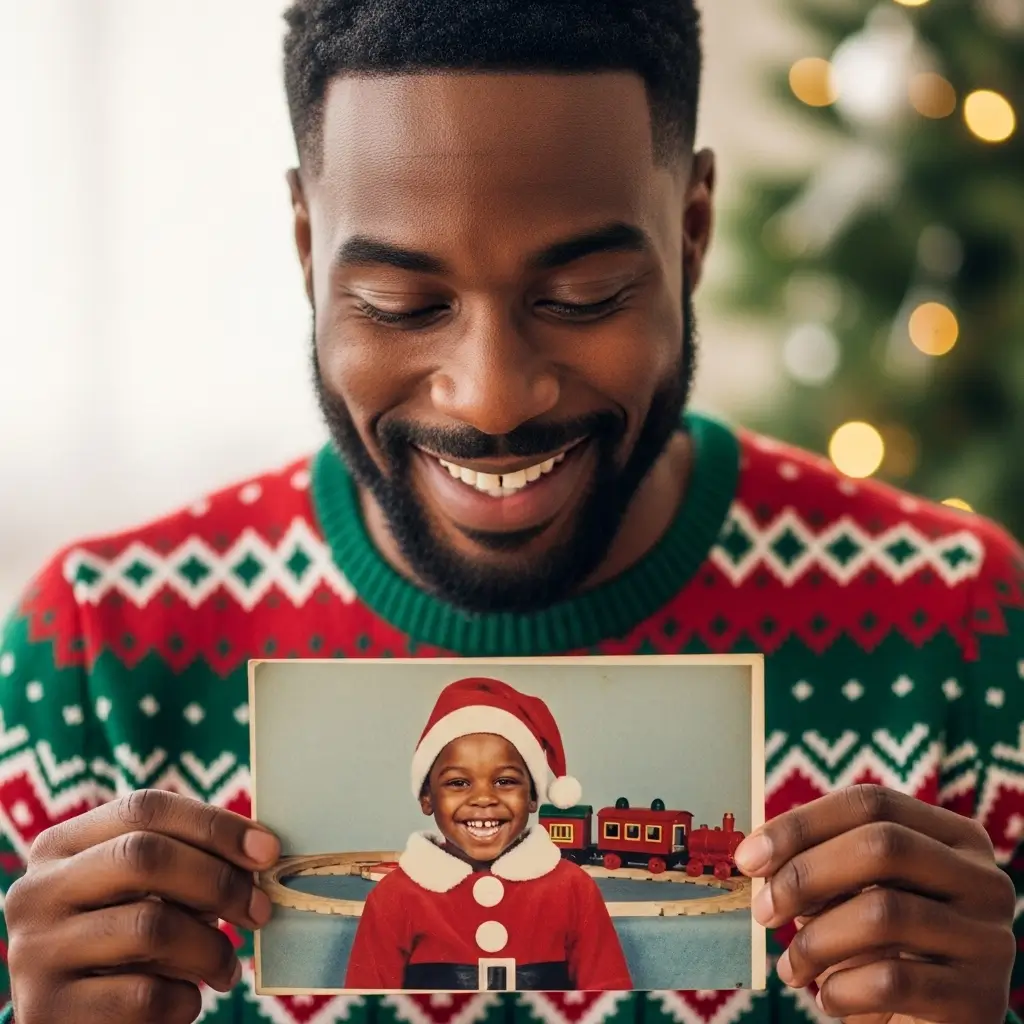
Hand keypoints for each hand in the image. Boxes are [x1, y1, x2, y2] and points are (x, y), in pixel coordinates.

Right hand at [4, 789, 280, 1022]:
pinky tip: (185, 1000)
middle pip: (143, 856)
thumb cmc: (121, 945)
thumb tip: (260, 849)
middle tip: (260, 910)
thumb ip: (183, 862)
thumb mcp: (139, 893)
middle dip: (219, 881)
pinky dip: (183, 999)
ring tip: (225, 967)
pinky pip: (144, 996)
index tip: (268, 850)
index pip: (144, 807)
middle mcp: (36, 891)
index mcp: (60, 846)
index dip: (215, 824)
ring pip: (151, 927)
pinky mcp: (45, 1011)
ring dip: (209, 948)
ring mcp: (34, 951)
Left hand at [734, 784, 1015, 1022]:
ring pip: (884, 913)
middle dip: (805, 875)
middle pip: (882, 846)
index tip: (748, 857)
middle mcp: (983, 880)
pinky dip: (842, 990)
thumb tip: (757, 856)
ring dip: (816, 941)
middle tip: (762, 911)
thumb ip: (822, 866)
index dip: (801, 823)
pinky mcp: (980, 999)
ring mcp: (989, 939)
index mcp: (954, 838)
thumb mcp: (859, 896)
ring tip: (790, 967)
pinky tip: (828, 999)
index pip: (872, 803)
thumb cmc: (887, 950)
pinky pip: (893, 980)